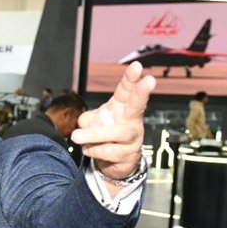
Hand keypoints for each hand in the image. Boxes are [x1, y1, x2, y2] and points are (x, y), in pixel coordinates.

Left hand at [70, 61, 154, 188]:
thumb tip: (87, 126)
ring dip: (94, 135)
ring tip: (77, 136)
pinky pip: (109, 151)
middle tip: (149, 81)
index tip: (136, 66)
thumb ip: (87, 119)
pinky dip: (94, 151)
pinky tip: (90, 149)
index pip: (127, 89)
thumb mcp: (92, 122)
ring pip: (117, 133)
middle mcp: (131, 119)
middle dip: (142, 92)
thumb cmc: (104, 135)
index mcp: (121, 106)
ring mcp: (133, 137)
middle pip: (138, 104)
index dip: (131, 78)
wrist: (113, 161)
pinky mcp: (130, 154)